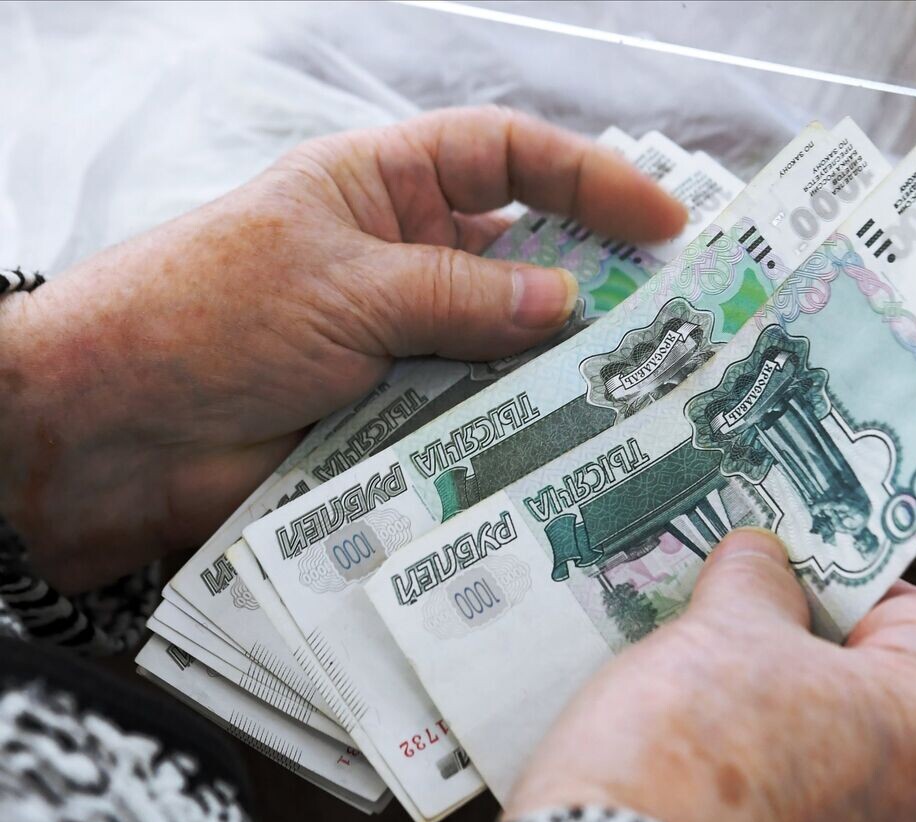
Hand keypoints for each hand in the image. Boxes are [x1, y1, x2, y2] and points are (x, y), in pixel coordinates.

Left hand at [0, 106, 685, 591]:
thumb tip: (569, 302)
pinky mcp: (395, 417)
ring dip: (565, 367)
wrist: (113, 431)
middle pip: (526, 255)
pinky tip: (572, 449)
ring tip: (645, 394)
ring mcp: (405, 342)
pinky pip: (476, 417)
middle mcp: (406, 259)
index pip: (507, 158)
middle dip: (599, 279)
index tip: (664, 221)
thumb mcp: (343, 284)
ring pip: (509, 345)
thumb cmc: (204, 316)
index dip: (589, 179)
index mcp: (385, 189)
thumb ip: (462, 296)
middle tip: (682, 318)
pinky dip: (520, 430)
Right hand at [505, 529, 915, 821]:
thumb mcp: (724, 630)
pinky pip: (801, 816)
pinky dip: (760, 781)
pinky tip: (699, 756)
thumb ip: (758, 579)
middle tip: (739, 615)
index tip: (793, 564)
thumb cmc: (685, 760)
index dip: (852, 579)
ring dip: (781, 716)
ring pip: (836, 756)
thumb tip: (763, 560)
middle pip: (878, 692)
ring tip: (706, 686)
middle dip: (808, 648)